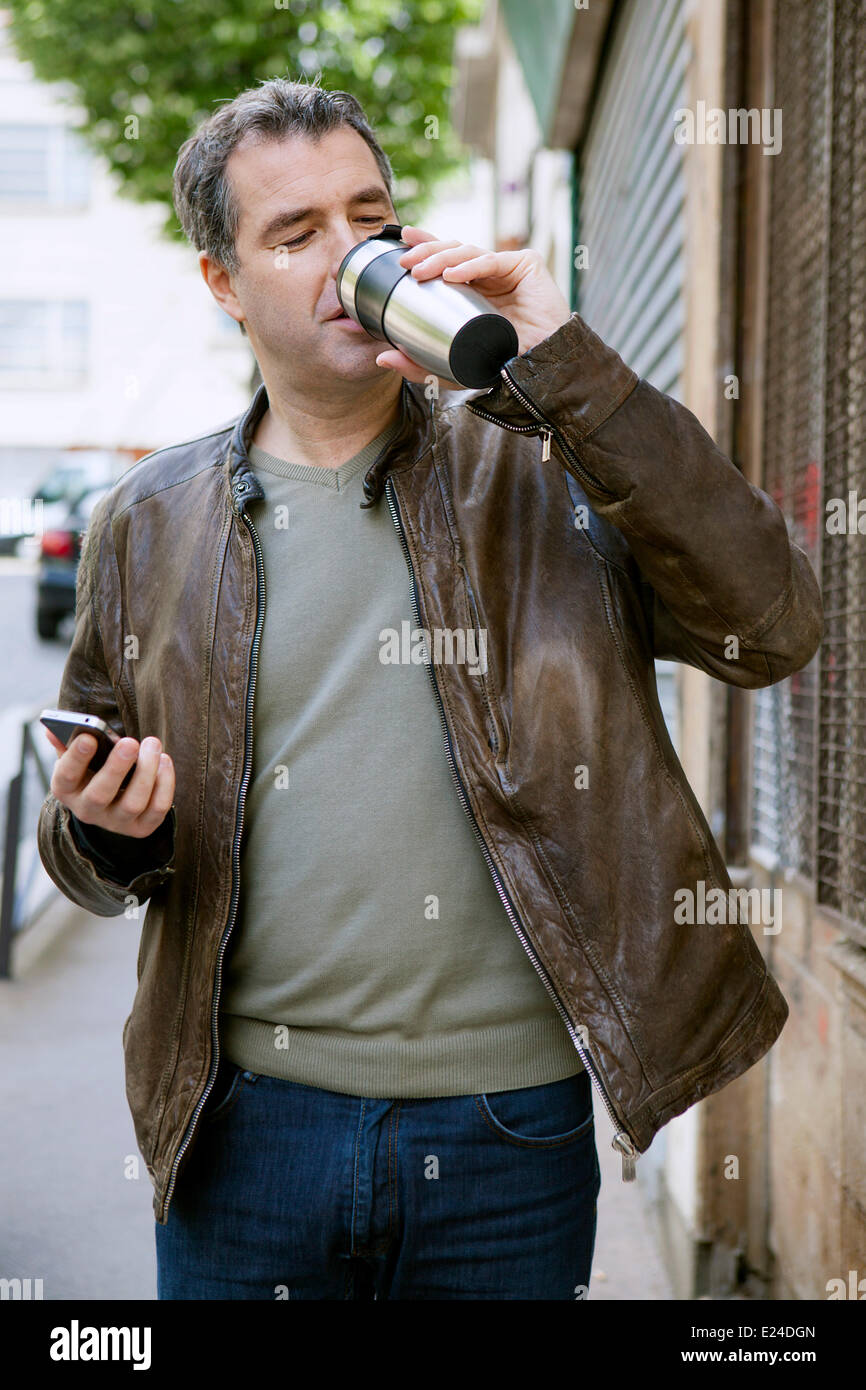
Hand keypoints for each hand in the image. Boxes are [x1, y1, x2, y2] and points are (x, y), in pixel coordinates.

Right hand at [45, 728, 174, 839]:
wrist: (109, 803)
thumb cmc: (91, 770)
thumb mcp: (75, 758)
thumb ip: (66, 742)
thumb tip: (52, 728)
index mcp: (67, 790)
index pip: (66, 777)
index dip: (76, 758)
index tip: (88, 737)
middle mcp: (88, 811)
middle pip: (100, 795)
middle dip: (116, 767)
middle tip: (130, 742)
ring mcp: (116, 822)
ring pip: (133, 803)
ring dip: (146, 772)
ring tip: (152, 744)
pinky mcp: (141, 827)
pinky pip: (157, 808)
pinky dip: (164, 784)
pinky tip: (164, 760)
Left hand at [373, 224, 571, 386]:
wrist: (542, 371)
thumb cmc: (502, 366)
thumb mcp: (451, 368)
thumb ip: (418, 365)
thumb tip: (381, 358)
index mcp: (472, 289)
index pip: (444, 261)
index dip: (423, 247)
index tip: (399, 244)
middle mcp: (488, 275)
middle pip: (452, 250)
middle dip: (425, 251)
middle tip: (404, 262)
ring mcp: (507, 268)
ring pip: (467, 250)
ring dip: (440, 257)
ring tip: (420, 271)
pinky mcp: (527, 265)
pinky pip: (492, 260)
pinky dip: (470, 265)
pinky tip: (452, 274)